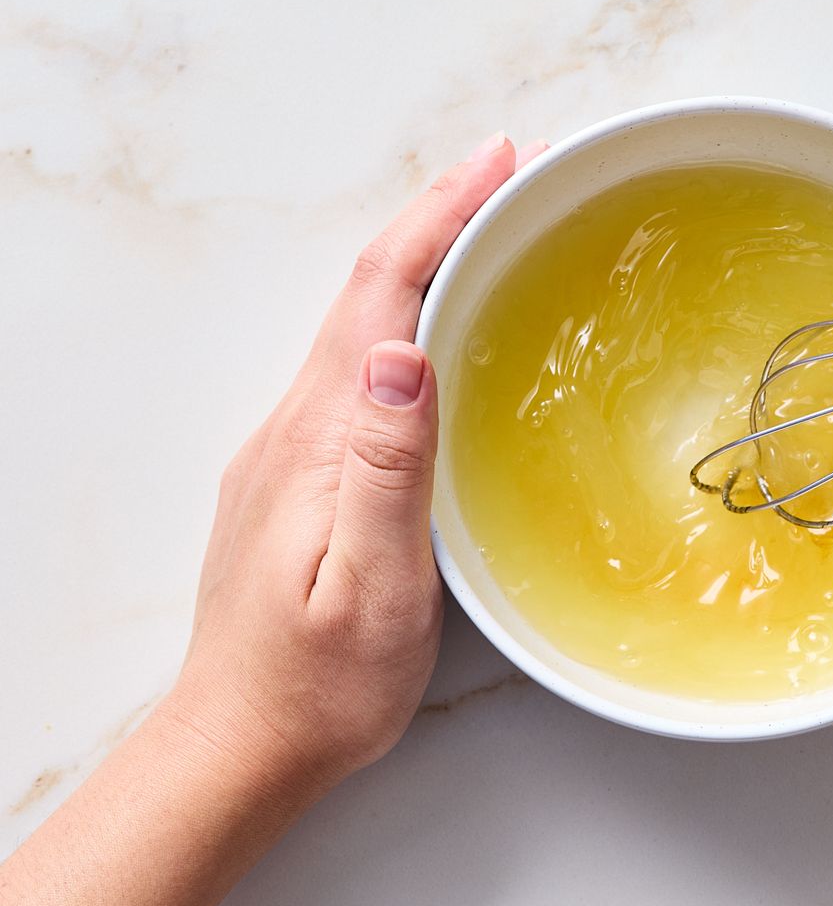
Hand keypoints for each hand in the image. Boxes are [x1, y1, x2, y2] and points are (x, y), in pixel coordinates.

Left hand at [168, 133, 549, 792]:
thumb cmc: (318, 684)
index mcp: (319, 440)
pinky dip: (409, 317)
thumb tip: (403, 357)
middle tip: (517, 173)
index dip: (441, 217)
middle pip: (368, 291)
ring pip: (363, 324)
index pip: (380, 296)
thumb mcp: (369, 588)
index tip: (503, 161)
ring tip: (492, 224)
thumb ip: (385, 472)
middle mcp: (297, 427)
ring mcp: (294, 449)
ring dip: (425, 260)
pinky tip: (444, 327)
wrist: (242, 744)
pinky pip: (361, 369)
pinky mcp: (306, 475)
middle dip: (441, 217)